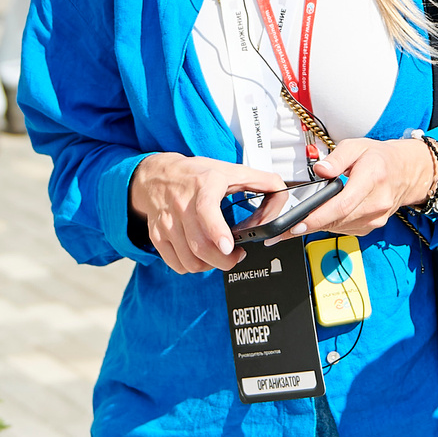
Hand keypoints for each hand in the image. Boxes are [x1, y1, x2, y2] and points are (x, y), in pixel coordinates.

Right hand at [129, 153, 286, 273]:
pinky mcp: (158, 236)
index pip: (206, 210)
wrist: (156, 175)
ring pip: (189, 260)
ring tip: (219, 255)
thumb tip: (282, 192)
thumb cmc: (195, 174)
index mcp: (203, 185)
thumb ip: (261, 181)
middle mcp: (182, 204)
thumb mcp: (229, 170)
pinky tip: (200, 256)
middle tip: (236, 255)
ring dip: (209, 265)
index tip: (229, 247)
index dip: (217, 231)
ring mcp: (167, 222)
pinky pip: (176, 264)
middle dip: (223, 260)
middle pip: (200, 245)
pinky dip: (191, 266)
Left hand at [288, 136, 437, 237]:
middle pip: (338, 220)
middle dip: (309, 225)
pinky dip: (331, 225)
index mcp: (372, 178)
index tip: (296, 224)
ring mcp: (376, 218)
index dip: (317, 217)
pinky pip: (346, 229)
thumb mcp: (357, 145)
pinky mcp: (373, 226)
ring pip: (340, 227)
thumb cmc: (380, 158)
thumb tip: (321, 170)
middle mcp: (377, 202)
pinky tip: (322, 217)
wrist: (406, 172)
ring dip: (318, 226)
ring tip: (298, 223)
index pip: (342, 205)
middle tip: (283, 229)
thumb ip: (337, 157)